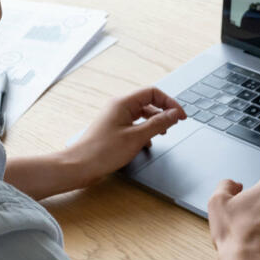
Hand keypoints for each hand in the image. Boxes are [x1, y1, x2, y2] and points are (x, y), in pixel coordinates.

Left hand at [64, 86, 186, 188]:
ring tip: (163, 134)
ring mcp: (115, 118)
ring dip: (154, 123)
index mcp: (123, 103)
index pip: (152, 93)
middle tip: (175, 125)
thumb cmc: (102, 152)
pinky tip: (147, 143)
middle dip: (163, 113)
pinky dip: (144, 131)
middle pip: (148, 102)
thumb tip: (174, 114)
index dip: (169, 103)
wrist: (79, 166)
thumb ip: (158, 124)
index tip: (180, 116)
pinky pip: (134, 124)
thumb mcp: (137, 137)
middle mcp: (118, 107)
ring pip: (141, 114)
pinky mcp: (113, 129)